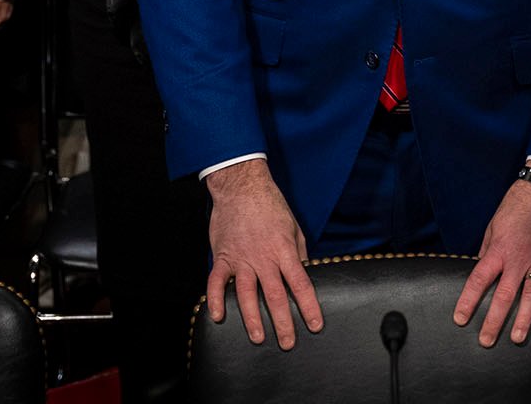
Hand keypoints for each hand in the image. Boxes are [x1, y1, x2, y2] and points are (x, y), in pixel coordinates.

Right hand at [204, 160, 322, 348]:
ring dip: (252, 318)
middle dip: (283, 323)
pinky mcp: (222, 256)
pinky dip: (215, 299)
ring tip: (258, 337)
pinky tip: (218, 317)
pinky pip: (216, 282)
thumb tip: (306, 274)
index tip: (316, 325)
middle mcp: (263, 258)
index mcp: (284, 250)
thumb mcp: (293, 227)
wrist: (241, 186)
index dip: (309, 307)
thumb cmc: (270, 205)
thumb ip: (299, 252)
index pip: (300, 284)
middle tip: (288, 343)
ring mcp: (241, 258)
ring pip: (246, 294)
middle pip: (275, 296)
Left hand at [454, 166, 530, 345]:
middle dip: (494, 320)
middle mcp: (518, 260)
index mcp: (498, 251)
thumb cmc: (516, 205)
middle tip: (486, 340)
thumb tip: (482, 265)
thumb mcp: (492, 226)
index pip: (479, 280)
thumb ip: (488, 249)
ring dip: (524, 318)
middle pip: (504, 296)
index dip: (468, 301)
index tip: (460, 318)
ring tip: (518, 338)